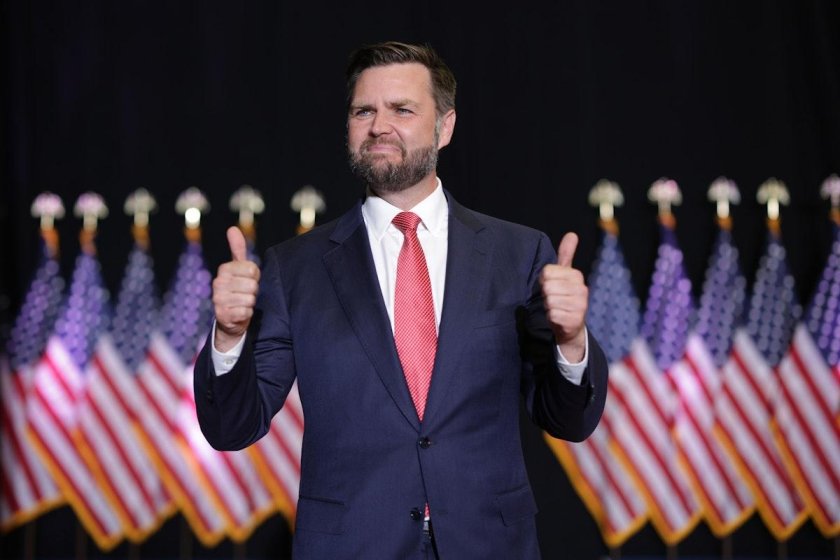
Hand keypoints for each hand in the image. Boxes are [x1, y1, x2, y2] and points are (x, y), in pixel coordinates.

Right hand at [212, 226, 259, 351]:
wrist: (230, 318)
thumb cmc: (239, 290)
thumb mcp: (239, 268)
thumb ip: (238, 249)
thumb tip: (232, 228)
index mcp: (224, 269)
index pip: (253, 269)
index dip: (255, 277)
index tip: (248, 280)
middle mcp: (218, 283)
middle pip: (252, 285)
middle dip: (253, 291)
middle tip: (246, 294)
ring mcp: (218, 299)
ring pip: (250, 299)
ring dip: (250, 303)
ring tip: (242, 303)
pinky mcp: (222, 315)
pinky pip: (246, 312)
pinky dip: (247, 314)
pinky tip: (240, 313)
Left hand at [539, 232, 587, 361]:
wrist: (571, 325)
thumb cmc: (565, 296)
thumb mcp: (566, 275)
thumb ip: (566, 255)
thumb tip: (572, 234)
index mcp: (577, 276)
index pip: (547, 272)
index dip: (544, 281)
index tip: (553, 286)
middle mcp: (582, 289)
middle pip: (547, 287)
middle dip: (546, 295)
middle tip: (555, 298)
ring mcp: (580, 306)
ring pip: (549, 301)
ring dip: (549, 306)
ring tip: (557, 308)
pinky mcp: (574, 320)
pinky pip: (552, 315)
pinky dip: (551, 317)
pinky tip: (559, 317)